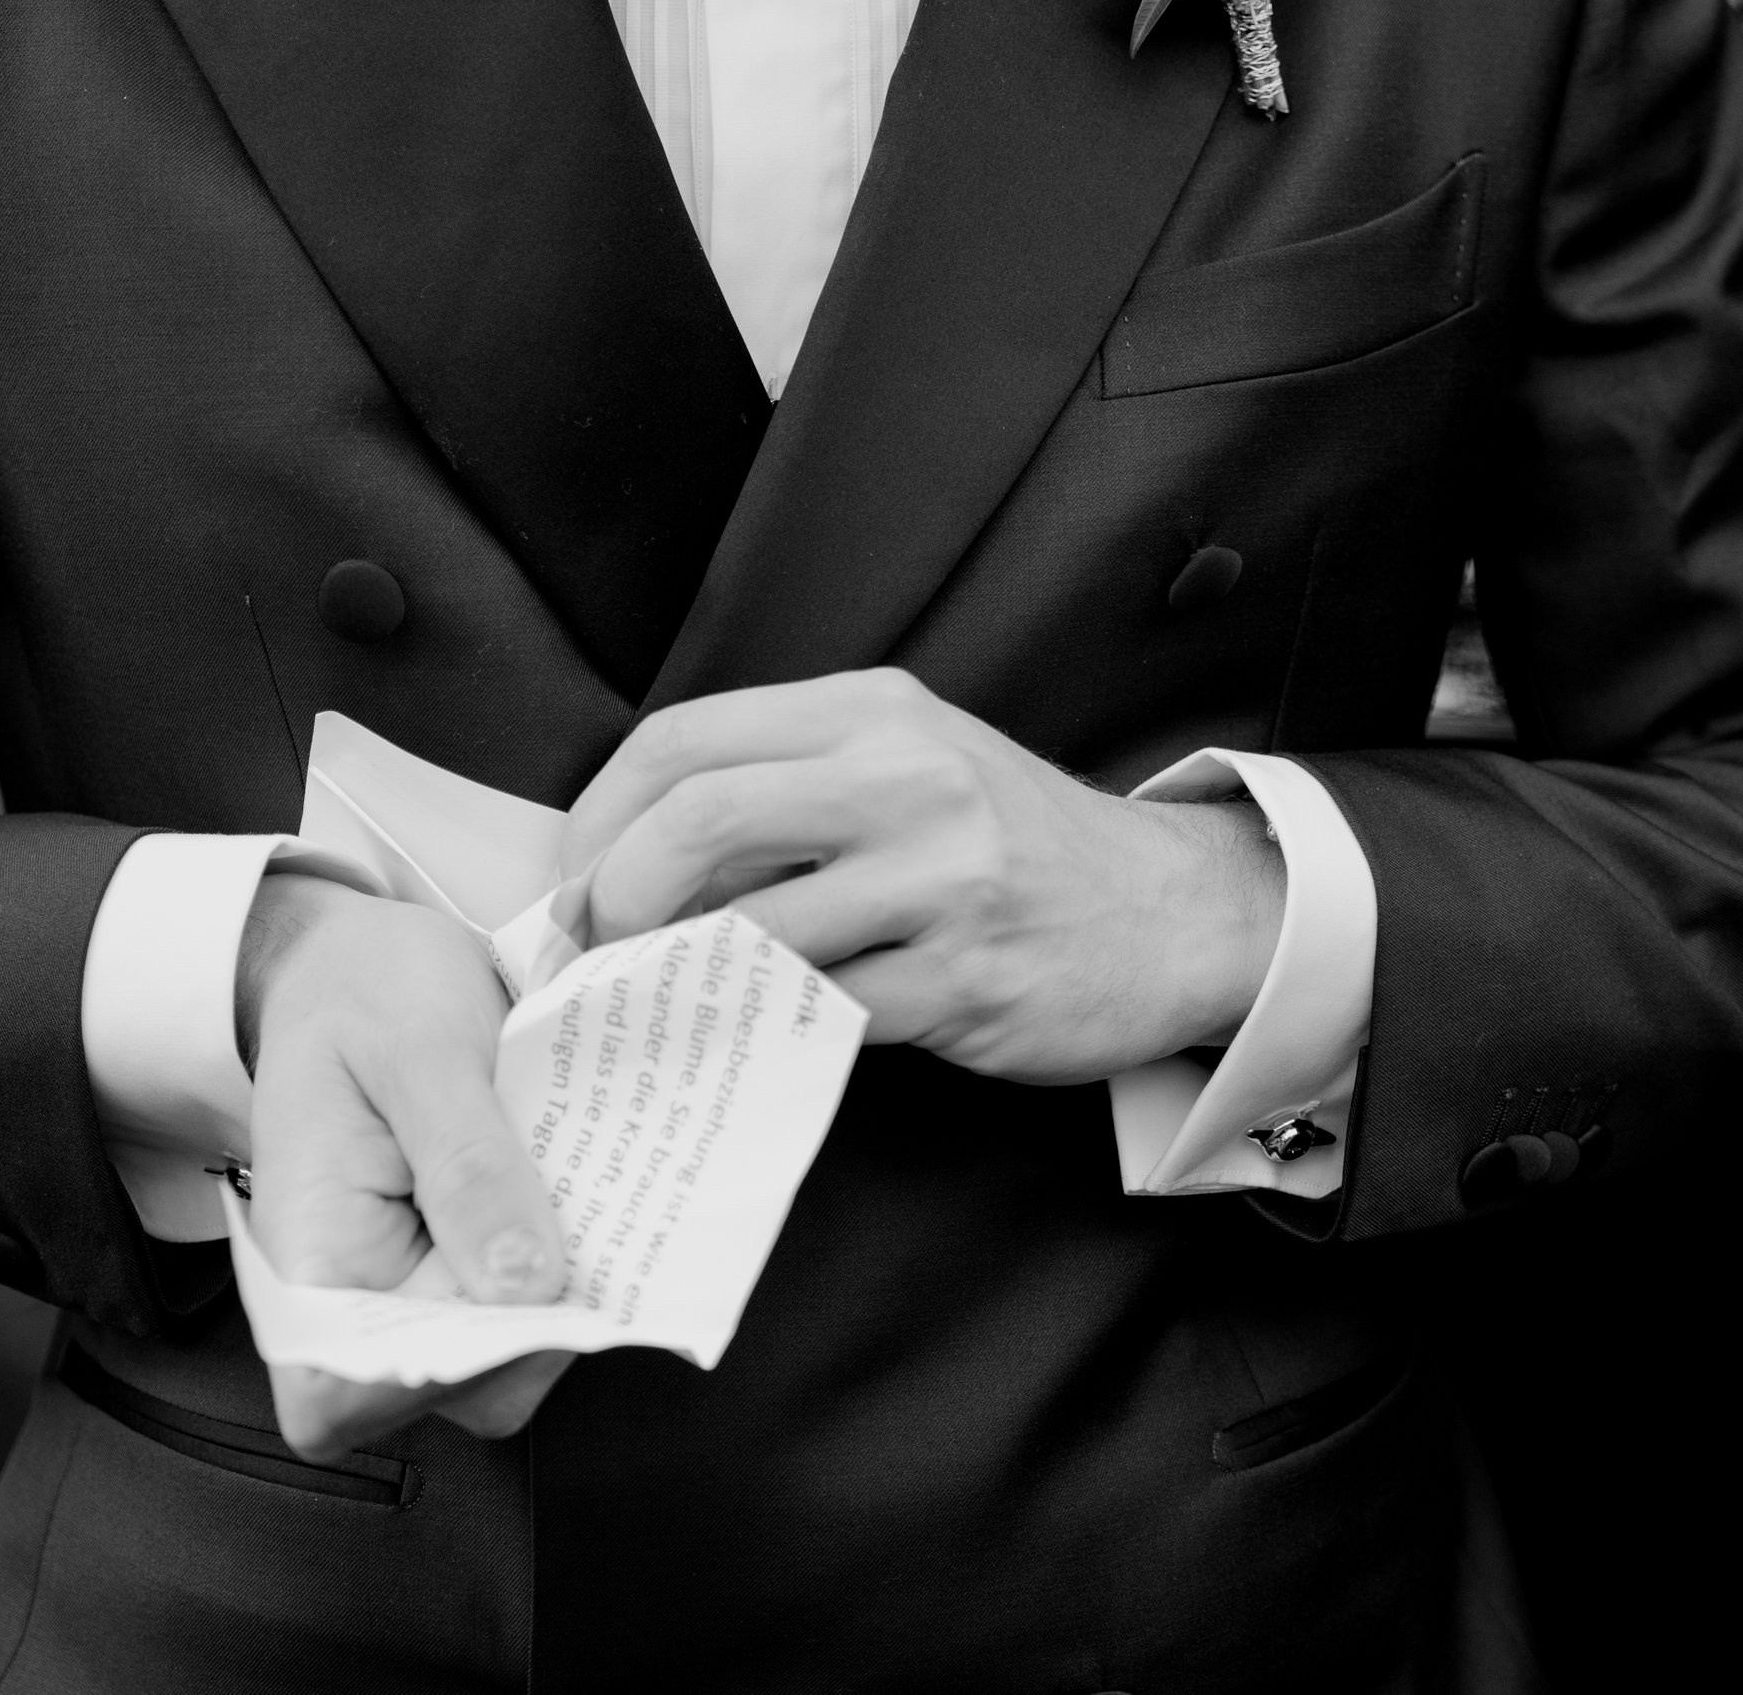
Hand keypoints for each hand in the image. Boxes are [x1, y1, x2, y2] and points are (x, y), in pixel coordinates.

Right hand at [237, 877, 572, 1461]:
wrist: (359, 964)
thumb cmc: (368, 994)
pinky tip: (589, 1194)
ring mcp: (410, 1296)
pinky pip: (526, 1308)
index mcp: (305, 1256)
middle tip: (593, 1202)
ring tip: (590, 1184)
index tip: (539, 1283)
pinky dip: (573, 1263)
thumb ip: (469, 1166)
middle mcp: (350, 1302)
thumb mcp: (420, 1052)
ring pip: (508, 1356)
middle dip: (543, 1316)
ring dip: (571, 1285)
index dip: (451, 1366)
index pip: (344, 1394)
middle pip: (453, 1386)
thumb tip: (528, 1286)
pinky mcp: (460, 1276)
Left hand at [560, 670, 1285, 1086]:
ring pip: (750, 926)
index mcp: (873, 710)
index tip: (575, 873)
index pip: (685, 737)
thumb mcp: (909, 760)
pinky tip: (744, 1031)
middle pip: (698, 818)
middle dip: (614, 892)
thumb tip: (628, 852)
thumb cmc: (1008, 840)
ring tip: (653, 996)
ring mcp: (942, 878)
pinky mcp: (964, 978)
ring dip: (677, 976)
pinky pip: (820, 1010)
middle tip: (594, 944)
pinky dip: (762, 1027)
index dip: (601, 812)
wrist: (1167, 912)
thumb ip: (790, 782)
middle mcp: (907, 776)